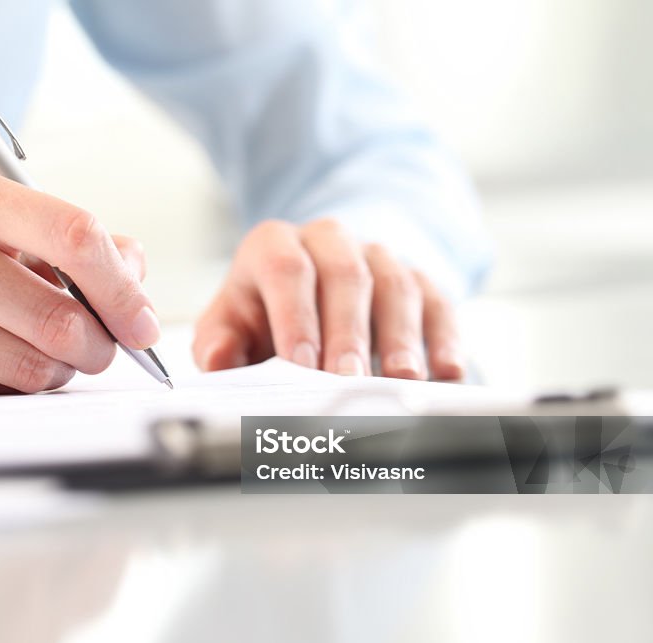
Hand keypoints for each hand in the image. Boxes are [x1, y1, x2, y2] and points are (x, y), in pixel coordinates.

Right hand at [0, 169, 155, 397]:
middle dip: (98, 347)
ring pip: (33, 367)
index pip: (75, 235)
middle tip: (98, 350)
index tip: (144, 323)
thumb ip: (63, 242)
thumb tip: (135, 270)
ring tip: (38, 356)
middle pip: (62, 317)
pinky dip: (10, 389)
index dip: (123, 289)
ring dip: (57, 373)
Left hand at [193, 219, 463, 379]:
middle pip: (345, 277)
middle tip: (348, 380)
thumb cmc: (263, 315)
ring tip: (401, 379)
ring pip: (395, 286)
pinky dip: (445, 338)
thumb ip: (219, 343)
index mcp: (275, 245)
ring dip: (399, 337)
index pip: (286, 269)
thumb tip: (217, 359)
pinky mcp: (418, 280)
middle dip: (348, 333)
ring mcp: (378, 256)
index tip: (299, 364)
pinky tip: (447, 372)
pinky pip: (437, 302)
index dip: (294, 316)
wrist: (310, 290)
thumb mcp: (230, 324)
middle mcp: (329, 240)